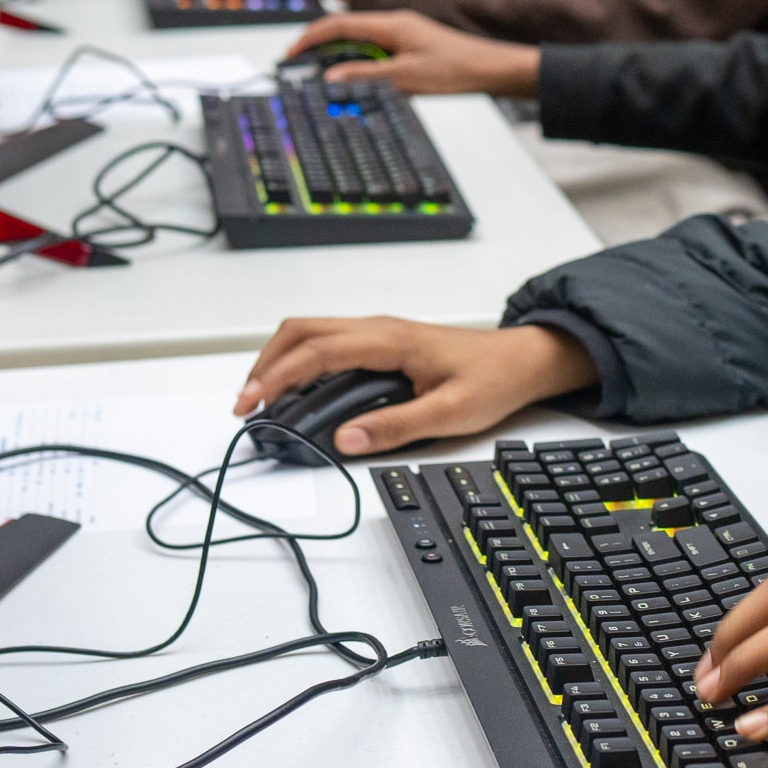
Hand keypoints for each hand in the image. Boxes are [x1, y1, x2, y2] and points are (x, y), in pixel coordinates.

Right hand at [233, 320, 597, 453]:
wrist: (522, 360)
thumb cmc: (493, 379)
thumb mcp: (449, 412)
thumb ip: (396, 427)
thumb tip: (346, 439)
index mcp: (390, 340)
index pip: (318, 350)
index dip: (278, 375)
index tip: (252, 402)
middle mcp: (379, 329)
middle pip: (302, 330)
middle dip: (266, 363)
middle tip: (245, 403)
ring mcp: (379, 333)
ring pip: (312, 333)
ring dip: (281, 360)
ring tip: (262, 399)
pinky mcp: (382, 344)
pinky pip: (329, 343)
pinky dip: (301, 362)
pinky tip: (297, 390)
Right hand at [284, 11, 542, 96]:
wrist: (493, 69)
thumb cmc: (458, 69)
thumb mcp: (406, 77)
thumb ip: (365, 76)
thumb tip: (330, 77)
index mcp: (391, 23)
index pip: (339, 23)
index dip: (311, 36)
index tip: (292, 52)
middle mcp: (395, 22)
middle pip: (346, 29)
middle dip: (320, 46)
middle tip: (300, 67)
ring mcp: (404, 33)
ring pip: (361, 41)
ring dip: (342, 58)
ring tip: (324, 78)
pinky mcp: (412, 45)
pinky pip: (378, 51)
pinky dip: (362, 64)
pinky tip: (359, 81)